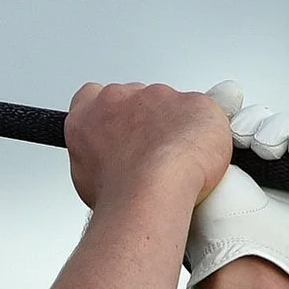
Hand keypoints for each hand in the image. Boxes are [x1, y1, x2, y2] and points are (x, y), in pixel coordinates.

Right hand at [64, 82, 231, 211]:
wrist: (151, 191)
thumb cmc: (119, 192)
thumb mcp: (85, 179)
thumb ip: (96, 155)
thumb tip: (110, 163)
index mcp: (88, 114)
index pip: (92, 95)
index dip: (109, 112)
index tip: (117, 129)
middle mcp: (119, 98)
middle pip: (134, 98)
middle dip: (145, 120)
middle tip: (150, 152)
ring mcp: (158, 96)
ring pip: (169, 104)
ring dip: (174, 126)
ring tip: (175, 161)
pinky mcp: (194, 102)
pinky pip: (202, 112)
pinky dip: (202, 132)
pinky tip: (197, 157)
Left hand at [184, 82, 288, 288]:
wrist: (247, 254)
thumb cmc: (215, 219)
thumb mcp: (199, 164)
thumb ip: (210, 124)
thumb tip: (228, 88)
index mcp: (216, 164)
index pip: (234, 121)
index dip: (237, 119)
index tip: (235, 129)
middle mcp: (247, 168)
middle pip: (262, 121)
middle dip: (259, 127)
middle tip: (254, 146)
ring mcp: (278, 174)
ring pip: (288, 129)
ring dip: (282, 132)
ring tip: (273, 151)